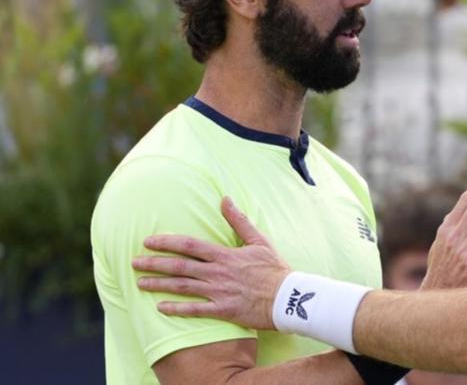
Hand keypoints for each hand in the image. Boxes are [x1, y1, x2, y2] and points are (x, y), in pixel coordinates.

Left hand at [132, 197, 290, 329]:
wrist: (288, 298)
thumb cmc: (274, 268)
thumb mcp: (259, 240)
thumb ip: (239, 220)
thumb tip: (225, 199)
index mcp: (225, 254)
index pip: (189, 245)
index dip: (166, 242)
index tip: (148, 241)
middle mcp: (217, 272)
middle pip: (179, 266)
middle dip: (154, 264)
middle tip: (134, 262)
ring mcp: (218, 292)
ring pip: (182, 287)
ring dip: (158, 285)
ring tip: (139, 283)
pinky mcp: (223, 311)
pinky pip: (194, 310)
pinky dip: (176, 309)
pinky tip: (160, 308)